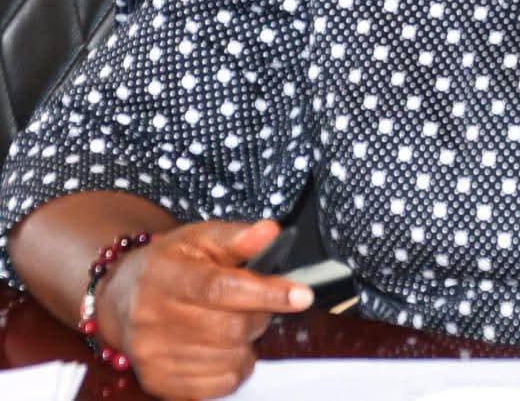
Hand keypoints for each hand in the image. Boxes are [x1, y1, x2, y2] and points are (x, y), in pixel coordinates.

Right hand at [95, 219, 312, 399]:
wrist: (120, 298)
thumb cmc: (171, 264)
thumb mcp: (201, 238)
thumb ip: (239, 237)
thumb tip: (271, 233)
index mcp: (166, 275)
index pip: (221, 288)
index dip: (265, 292)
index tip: (302, 295)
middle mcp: (152, 318)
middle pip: (230, 328)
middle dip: (259, 315)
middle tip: (259, 303)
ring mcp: (152, 354)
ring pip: (228, 359)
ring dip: (248, 342)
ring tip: (235, 322)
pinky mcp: (157, 382)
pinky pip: (217, 386)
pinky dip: (234, 367)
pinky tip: (224, 347)